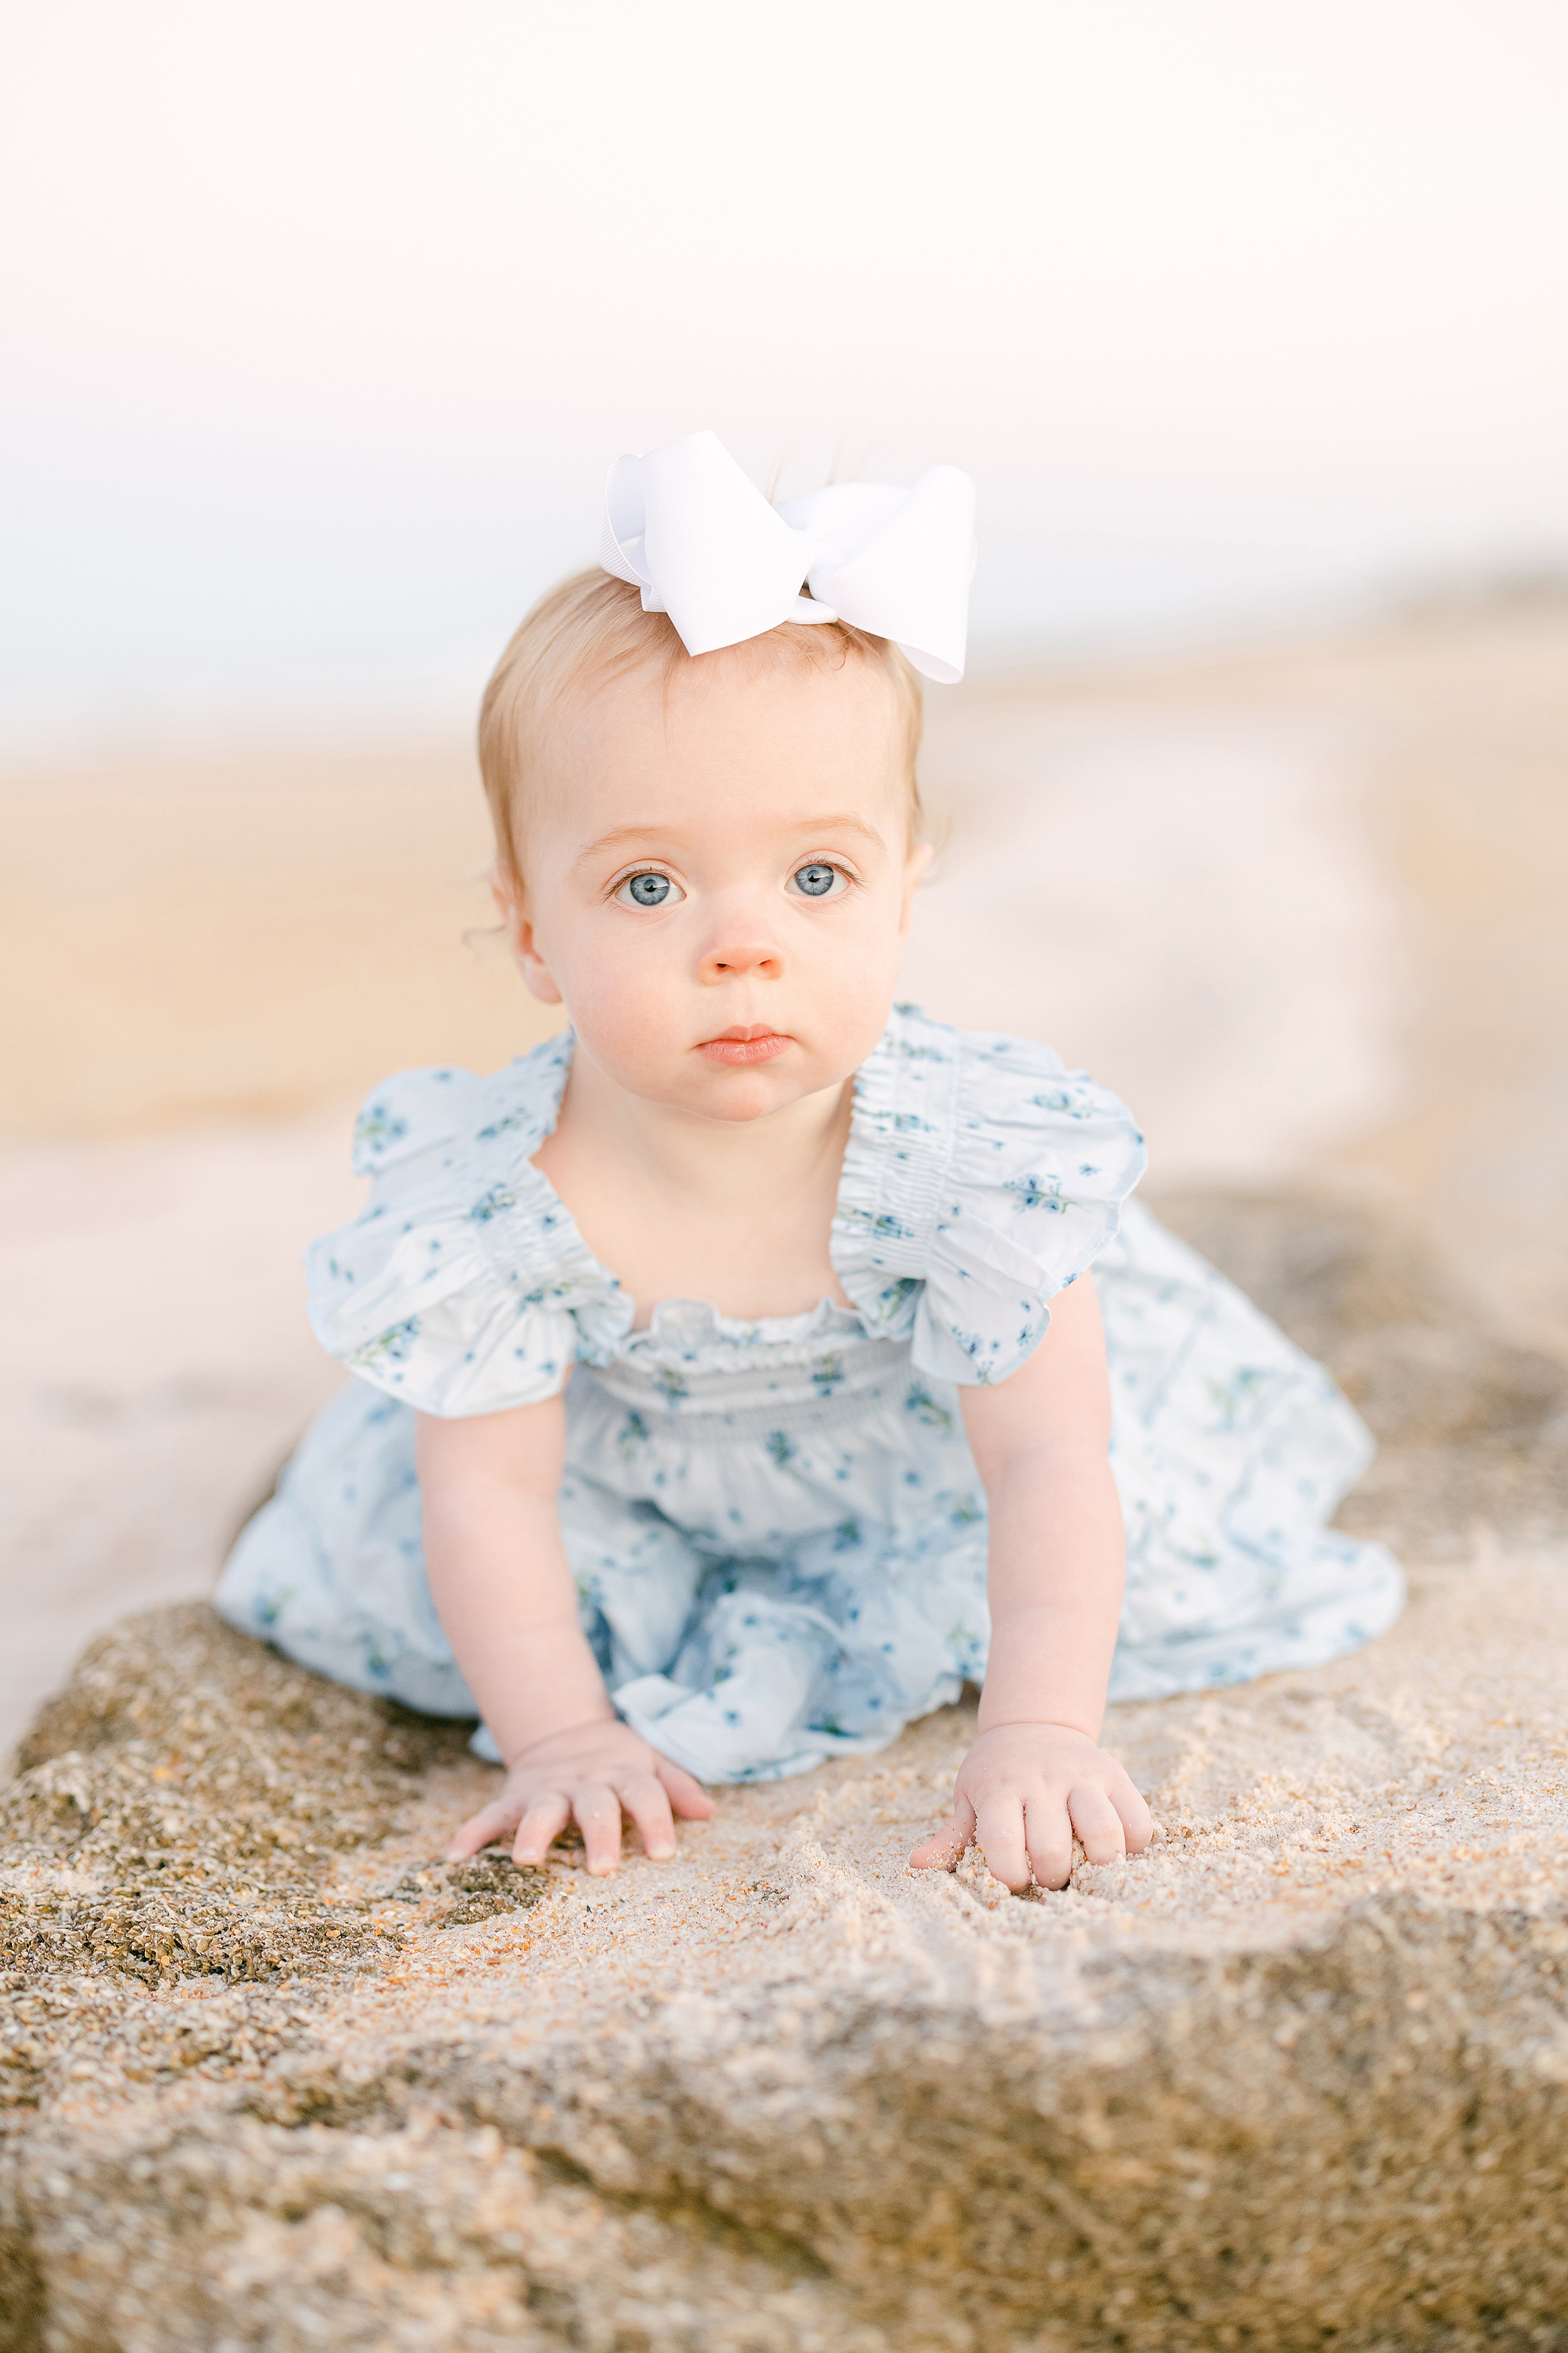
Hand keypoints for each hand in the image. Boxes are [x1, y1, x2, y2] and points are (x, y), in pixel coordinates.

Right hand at [449, 1716, 712, 1876]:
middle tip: (603, 1869)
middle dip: (599, 1834)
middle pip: (595, 1806)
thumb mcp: (651, 1764)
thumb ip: (677, 1786)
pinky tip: (457, 1855)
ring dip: (533, 1832)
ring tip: (526, 1860)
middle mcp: (585, 1782)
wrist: (565, 1732)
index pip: (645, 1794)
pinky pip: (490, 1814)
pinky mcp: (515, 1796)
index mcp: (622, 1775)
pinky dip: (473, 1832)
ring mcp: (547, 1789)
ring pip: (541, 1808)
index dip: (657, 1820)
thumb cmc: (619, 1763)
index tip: (665, 1854)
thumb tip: (709, 1812)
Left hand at [908, 1721, 1151, 1892]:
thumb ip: (950, 1836)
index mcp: (1000, 1788)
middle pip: (1052, 1845)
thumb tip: (916, 1866)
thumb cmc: (996, 1773)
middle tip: (1049, 1876)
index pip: (1002, 1842)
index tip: (1014, 1882)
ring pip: (1102, 1832)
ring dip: (1096, 1864)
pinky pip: (1138, 1821)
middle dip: (1051, 1876)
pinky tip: (1114, 1849)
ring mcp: (1082, 1776)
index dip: (1009, 1874)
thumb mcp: (969, 1796)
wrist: (1034, 1723)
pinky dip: (1132, 1846)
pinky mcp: (1115, 1776)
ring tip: (1086, 1867)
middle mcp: (1042, 1780)